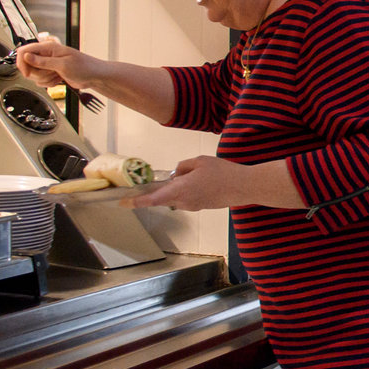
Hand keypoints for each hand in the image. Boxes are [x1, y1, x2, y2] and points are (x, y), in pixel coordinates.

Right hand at [17, 39, 103, 89]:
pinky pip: (40, 80)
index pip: (24, 51)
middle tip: (52, 73)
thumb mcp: (63, 65)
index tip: (27, 73)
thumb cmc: (84, 67)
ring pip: (34, 75)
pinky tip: (58, 80)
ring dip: (44, 79)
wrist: (94, 76)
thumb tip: (27, 56)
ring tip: (57, 76)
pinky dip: (48, 83)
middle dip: (38, 74)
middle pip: (27, 65)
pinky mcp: (50, 73)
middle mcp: (46, 55)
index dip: (22, 63)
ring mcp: (48, 64)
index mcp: (48, 48)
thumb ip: (43, 62)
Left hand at [123, 155, 246, 211]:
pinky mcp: (201, 207)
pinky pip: (185, 199)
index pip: (153, 198)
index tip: (124, 202)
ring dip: (174, 189)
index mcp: (180, 190)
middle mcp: (183, 201)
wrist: (244, 187)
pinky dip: (185, 191)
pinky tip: (200, 181)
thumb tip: (176, 174)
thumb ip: (183, 166)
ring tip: (193, 175)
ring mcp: (192, 206)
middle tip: (155, 182)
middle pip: (162, 197)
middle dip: (158, 190)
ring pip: (174, 197)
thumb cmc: (223, 172)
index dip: (136, 201)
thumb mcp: (200, 161)